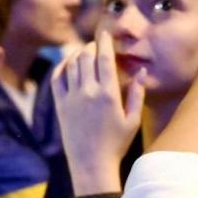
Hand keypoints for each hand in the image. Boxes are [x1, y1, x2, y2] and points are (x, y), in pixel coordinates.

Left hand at [52, 32, 144, 194]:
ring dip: (78, 54)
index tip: (105, 33)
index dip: (104, 42)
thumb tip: (141, 72)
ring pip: (71, 64)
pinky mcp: (60, 105)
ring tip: (84, 52)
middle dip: (91, 46)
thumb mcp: (133, 120)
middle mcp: (88, 92)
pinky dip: (61, 66)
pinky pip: (57, 78)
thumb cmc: (116, 144)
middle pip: (86, 57)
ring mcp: (71, 98)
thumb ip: (136, 94)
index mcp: (108, 94)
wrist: (91, 164)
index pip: (104, 58)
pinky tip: (67, 64)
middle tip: (96, 44)